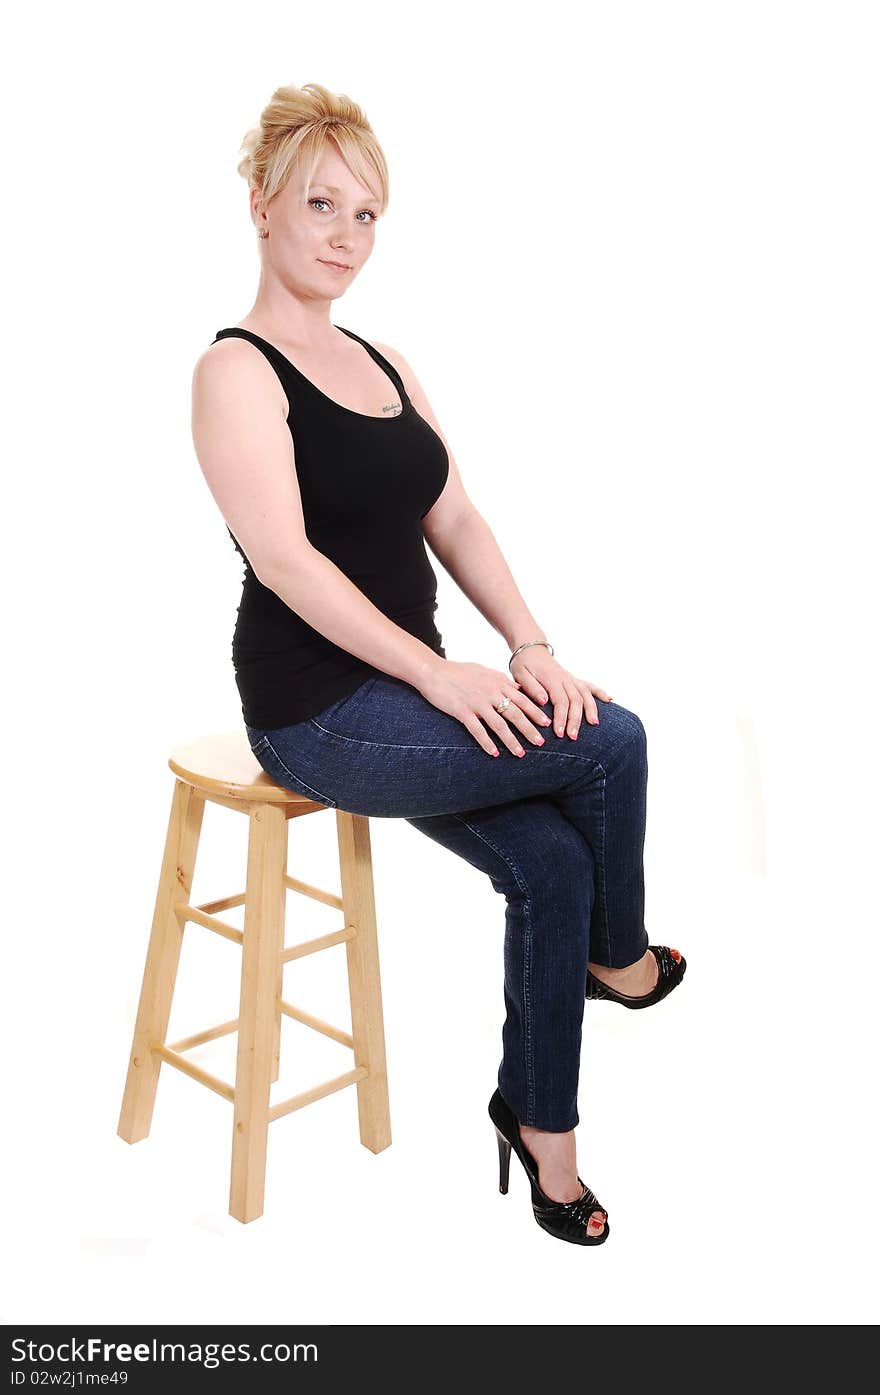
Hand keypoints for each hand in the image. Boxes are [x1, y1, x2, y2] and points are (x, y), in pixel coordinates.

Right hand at [415, 658, 553, 757]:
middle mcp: (491, 692)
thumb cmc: (459, 671)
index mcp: (497, 682)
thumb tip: (518, 688)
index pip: (522, 699)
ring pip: (499, 725)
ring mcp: (477, 703)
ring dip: (511, 741)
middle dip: (529, 729)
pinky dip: (487, 743)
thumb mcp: (484, 671)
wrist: (433, 671)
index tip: (547, 723)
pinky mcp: (463, 712)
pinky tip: (494, 754)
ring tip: (521, 754)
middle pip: (515, 714)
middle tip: (541, 742)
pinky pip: (477, 731)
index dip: (535, 712)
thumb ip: (502, 681)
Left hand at [508, 647, 612, 739]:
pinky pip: (589, 685)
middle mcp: (564, 678)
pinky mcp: (574, 679)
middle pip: (575, 700)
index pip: (560, 700)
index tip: (559, 733)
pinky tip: (610, 700)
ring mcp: (571, 678)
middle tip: (573, 737)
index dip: (561, 718)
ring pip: (585, 694)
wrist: (530, 648)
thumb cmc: (523, 663)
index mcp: (551, 678)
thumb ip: (532, 688)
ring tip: (594, 724)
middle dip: (576, 720)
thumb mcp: (520, 674)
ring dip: (591, 709)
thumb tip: (544, 701)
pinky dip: (600, 692)